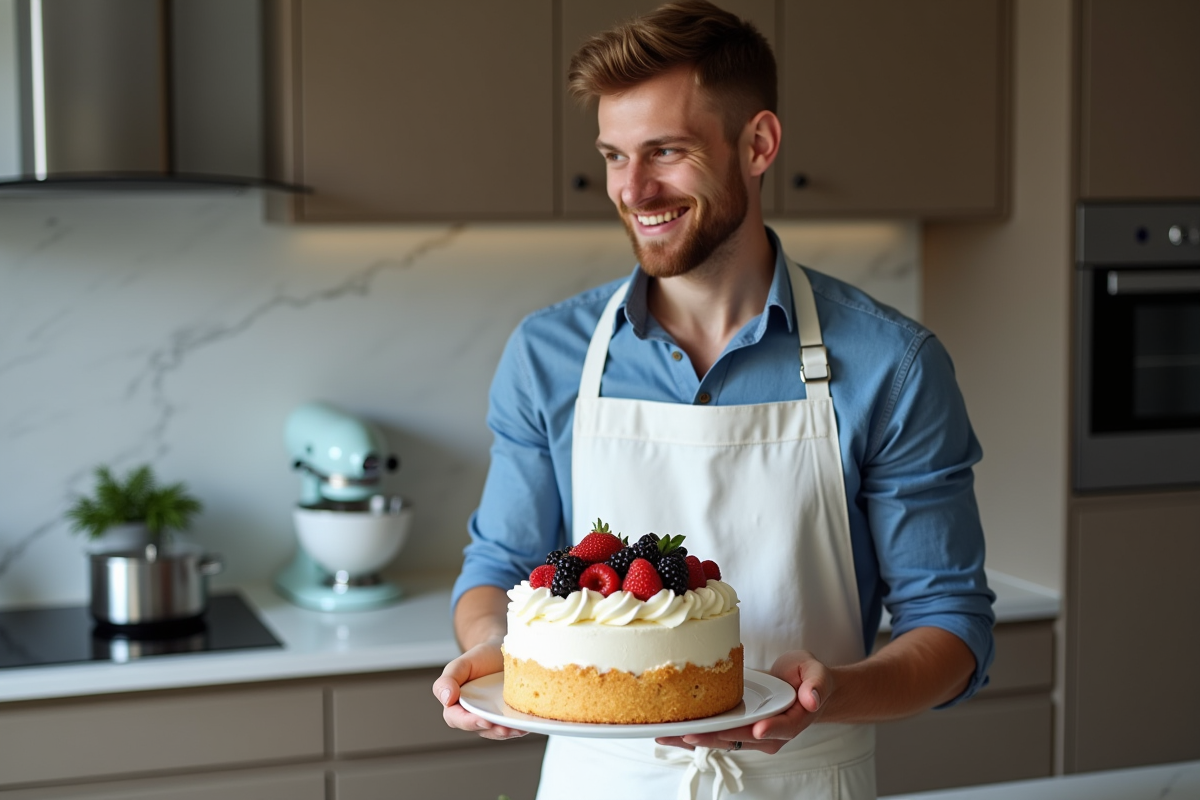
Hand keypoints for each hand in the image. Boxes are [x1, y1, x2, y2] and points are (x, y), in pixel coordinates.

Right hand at [432, 639, 528, 739]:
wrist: (501, 651)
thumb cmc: (479, 658)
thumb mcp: (461, 664)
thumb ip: (448, 679)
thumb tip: (446, 699)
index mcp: (456, 704)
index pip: (456, 718)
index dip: (468, 722)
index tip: (483, 720)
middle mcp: (473, 714)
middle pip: (479, 728)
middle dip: (491, 730)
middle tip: (503, 728)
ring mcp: (492, 716)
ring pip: (496, 731)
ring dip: (507, 733)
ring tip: (518, 729)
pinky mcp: (508, 716)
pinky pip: (512, 726)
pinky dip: (519, 727)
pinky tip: (527, 725)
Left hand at [654, 650, 831, 754]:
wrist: (803, 686)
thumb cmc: (809, 679)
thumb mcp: (817, 674)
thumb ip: (816, 685)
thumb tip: (811, 699)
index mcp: (790, 722)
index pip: (778, 729)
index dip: (766, 729)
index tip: (756, 729)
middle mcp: (769, 734)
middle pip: (740, 738)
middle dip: (713, 737)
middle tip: (687, 734)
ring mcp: (752, 733)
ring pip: (722, 740)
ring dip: (694, 738)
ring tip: (666, 734)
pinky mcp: (738, 727)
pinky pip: (715, 733)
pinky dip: (694, 732)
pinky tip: (670, 730)